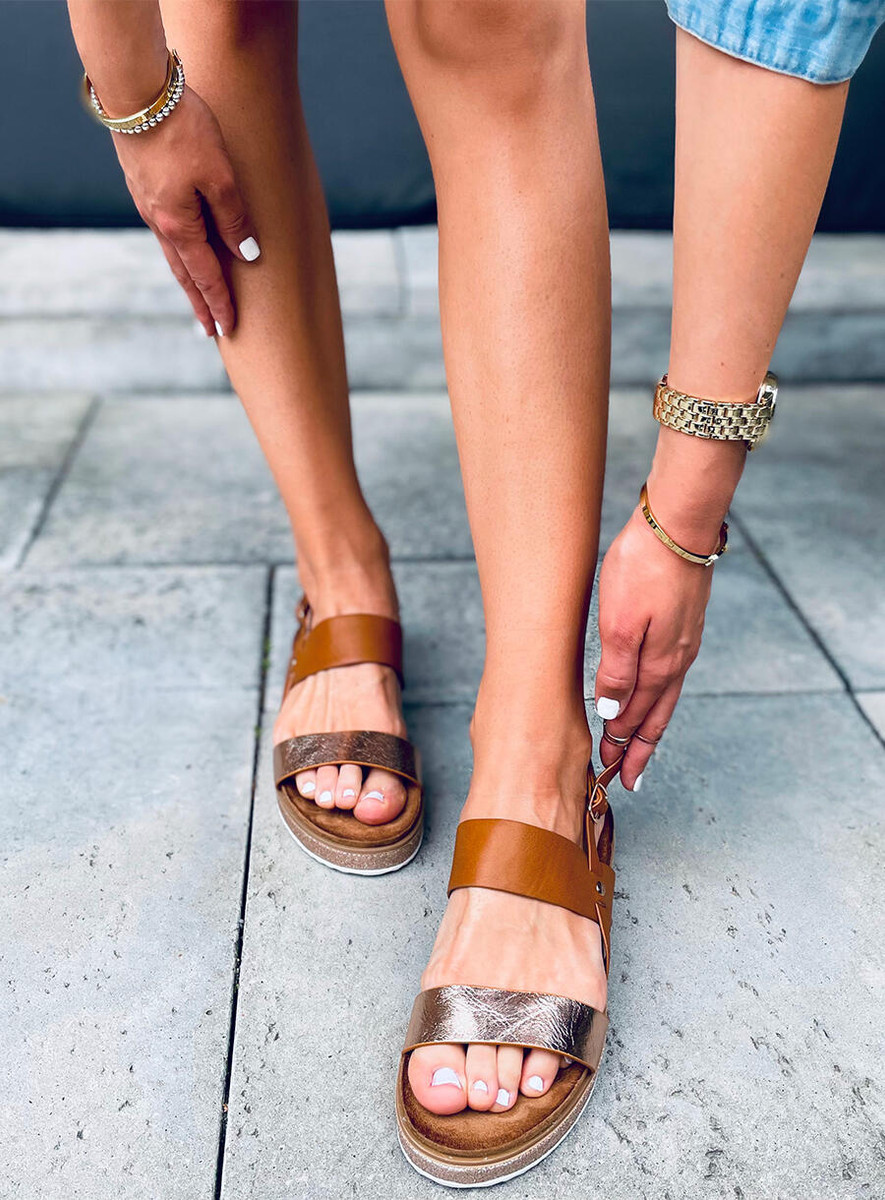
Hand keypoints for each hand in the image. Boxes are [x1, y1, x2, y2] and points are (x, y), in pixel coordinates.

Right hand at [112, 86, 258, 335]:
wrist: (136, 92)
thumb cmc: (183, 131)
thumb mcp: (220, 175)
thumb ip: (234, 217)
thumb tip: (248, 255)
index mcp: (179, 226)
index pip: (206, 276)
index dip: (219, 303)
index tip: (229, 329)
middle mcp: (160, 222)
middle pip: (185, 274)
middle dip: (200, 303)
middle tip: (210, 331)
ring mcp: (148, 204)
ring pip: (173, 253)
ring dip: (188, 280)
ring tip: (198, 299)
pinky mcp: (144, 186)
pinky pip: (166, 231)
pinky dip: (178, 252)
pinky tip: (182, 250)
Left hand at [594, 506, 714, 789]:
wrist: (678, 524)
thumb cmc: (643, 568)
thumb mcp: (619, 623)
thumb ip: (618, 671)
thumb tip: (613, 714)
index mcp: (659, 664)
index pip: (636, 718)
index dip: (620, 746)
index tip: (607, 772)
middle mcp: (676, 659)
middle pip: (656, 717)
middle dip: (639, 749)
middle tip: (627, 778)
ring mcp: (684, 641)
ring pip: (664, 696)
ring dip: (648, 724)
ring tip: (638, 746)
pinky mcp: (684, 622)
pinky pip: (669, 673)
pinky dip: (657, 695)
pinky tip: (652, 693)